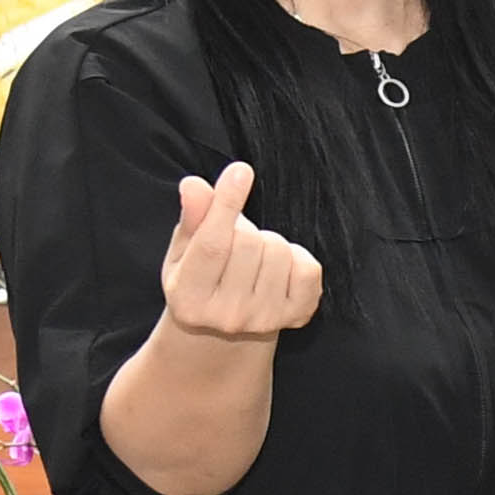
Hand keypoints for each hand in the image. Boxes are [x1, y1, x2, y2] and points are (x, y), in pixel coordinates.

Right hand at [160, 162, 322, 342]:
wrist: (227, 323)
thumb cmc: (201, 274)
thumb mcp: (186, 249)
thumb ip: (193, 218)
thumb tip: (195, 185)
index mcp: (188, 299)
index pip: (212, 245)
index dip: (226, 205)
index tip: (241, 171)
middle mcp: (227, 316)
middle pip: (249, 242)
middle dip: (242, 228)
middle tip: (233, 242)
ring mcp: (264, 320)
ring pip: (279, 250)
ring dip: (267, 242)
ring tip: (252, 259)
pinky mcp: (296, 316)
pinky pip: (308, 267)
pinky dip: (297, 257)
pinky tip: (278, 270)